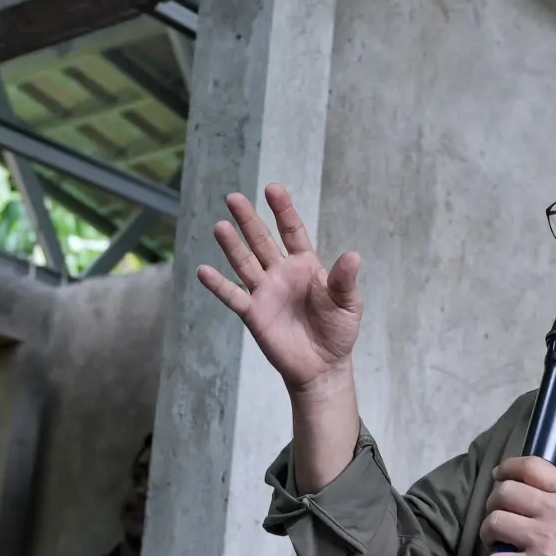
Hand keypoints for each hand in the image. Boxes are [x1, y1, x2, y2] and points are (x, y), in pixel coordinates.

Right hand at [196, 185, 361, 395]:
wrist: (323, 365)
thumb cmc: (338, 330)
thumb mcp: (348, 303)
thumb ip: (344, 280)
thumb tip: (352, 256)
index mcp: (306, 265)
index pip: (292, 231)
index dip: (282, 210)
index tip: (272, 189)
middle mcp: (281, 273)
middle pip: (261, 240)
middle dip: (248, 220)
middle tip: (233, 198)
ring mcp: (265, 292)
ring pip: (245, 263)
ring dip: (232, 246)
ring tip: (220, 226)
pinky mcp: (253, 313)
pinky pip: (233, 296)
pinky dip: (218, 285)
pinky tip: (203, 271)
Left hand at [479, 457, 555, 555]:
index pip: (531, 467)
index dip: (508, 467)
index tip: (500, 475)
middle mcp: (551, 512)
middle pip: (504, 493)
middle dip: (493, 502)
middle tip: (496, 512)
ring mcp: (540, 541)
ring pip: (494, 523)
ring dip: (487, 531)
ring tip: (491, 540)